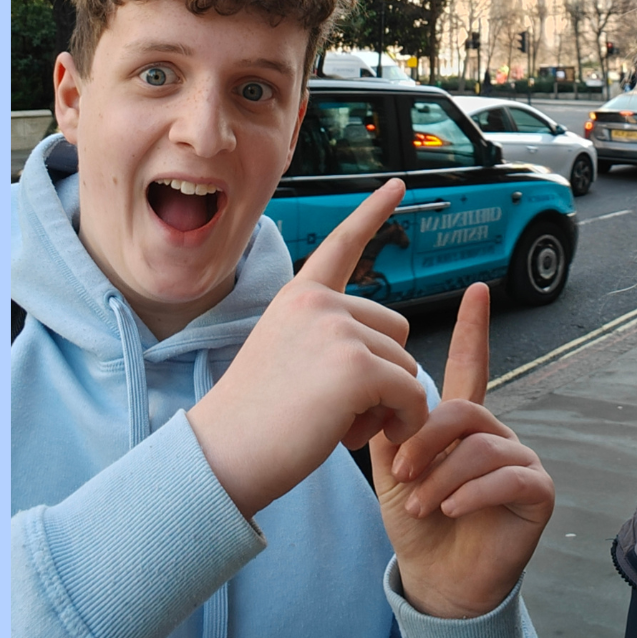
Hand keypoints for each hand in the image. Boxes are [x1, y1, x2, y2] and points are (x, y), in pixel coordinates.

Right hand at [183, 181, 431, 517]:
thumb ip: (328, 339)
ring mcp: (338, 330)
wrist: (225, 453)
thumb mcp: (286, 356)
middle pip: (397, 330)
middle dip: (383, 374)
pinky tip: (359, 434)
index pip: (342, 245)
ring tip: (336, 423)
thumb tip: (384, 355)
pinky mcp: (357, 368)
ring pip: (407, 367)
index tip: (398, 184)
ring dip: (387, 405)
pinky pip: (411, 396)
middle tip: (334, 407)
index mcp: (298, 297)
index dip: (373, 213)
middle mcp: (318, 303)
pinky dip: (400, 423)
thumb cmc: (254, 419)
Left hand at [372, 280, 554, 620]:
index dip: (473, 330)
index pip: (470, 366)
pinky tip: (448, 509)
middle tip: (399, 472)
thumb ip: (394, 429)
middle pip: (464, 411)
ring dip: (442, 475)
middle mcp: (495, 433)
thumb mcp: (394, 470)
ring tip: (418, 503)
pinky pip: (508, 475)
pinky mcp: (538, 490)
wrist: (434, 576)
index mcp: (461, 423)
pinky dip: (470, 492)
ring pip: (481, 446)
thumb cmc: (415, 521)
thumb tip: (385, 395)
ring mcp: (521, 459)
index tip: (476, 289)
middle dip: (425, 439)